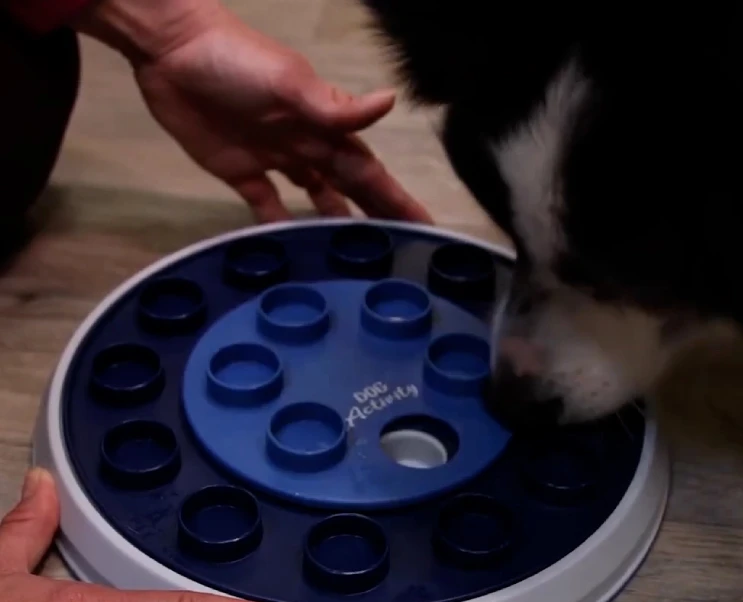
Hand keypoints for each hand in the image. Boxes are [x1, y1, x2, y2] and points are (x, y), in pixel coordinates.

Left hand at [77, 0, 431, 223]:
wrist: (172, 52)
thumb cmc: (236, 63)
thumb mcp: (290, 82)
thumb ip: (336, 105)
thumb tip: (391, 103)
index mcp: (325, 128)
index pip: (370, 172)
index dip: (396, 199)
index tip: (423, 227)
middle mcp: (307, 148)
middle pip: (350, 190)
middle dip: (376, 217)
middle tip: (398, 254)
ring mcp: (275, 162)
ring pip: (316, 199)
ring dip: (335, 224)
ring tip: (353, 259)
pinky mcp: (241, 174)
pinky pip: (267, 207)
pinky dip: (280, 227)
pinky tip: (294, 251)